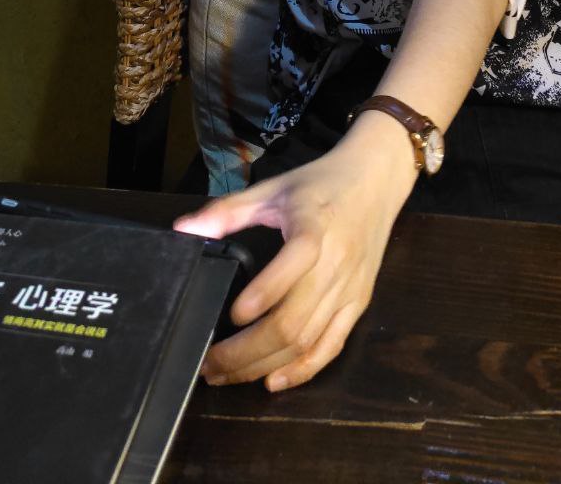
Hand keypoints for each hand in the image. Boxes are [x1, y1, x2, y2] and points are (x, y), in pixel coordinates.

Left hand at [173, 117, 415, 391]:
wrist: (376, 180)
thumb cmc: (319, 183)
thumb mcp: (273, 188)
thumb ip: (228, 210)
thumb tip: (184, 230)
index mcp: (315, 227)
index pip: (295, 263)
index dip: (263, 293)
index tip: (229, 315)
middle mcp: (336, 262)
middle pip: (294, 320)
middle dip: (246, 351)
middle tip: (209, 364)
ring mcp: (350, 288)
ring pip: (308, 341)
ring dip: (265, 366)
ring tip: (227, 375)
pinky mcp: (359, 303)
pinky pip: (332, 346)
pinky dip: (303, 370)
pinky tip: (273, 381)